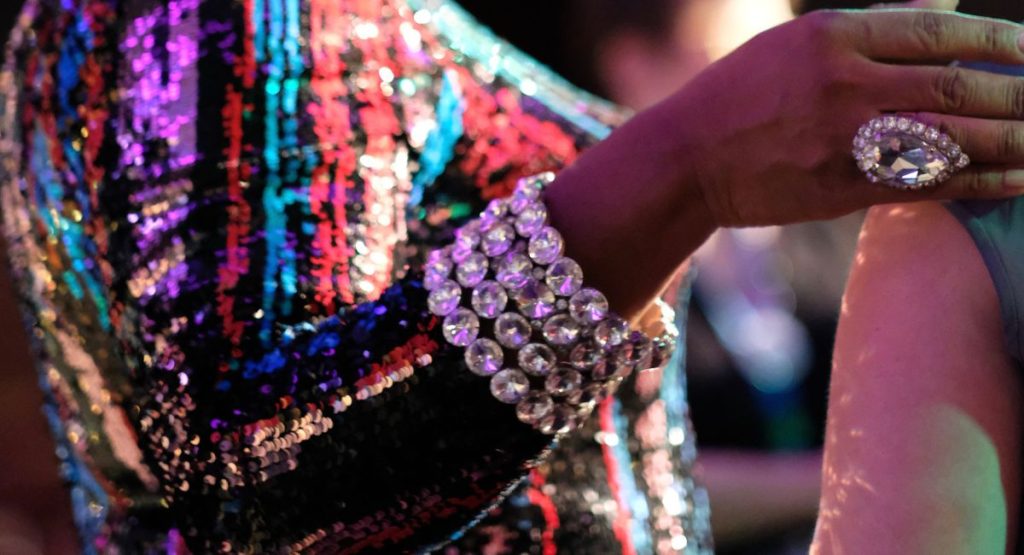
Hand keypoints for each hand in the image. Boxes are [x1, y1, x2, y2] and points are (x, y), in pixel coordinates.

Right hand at [660, 9, 1023, 225]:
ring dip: (1013, 137)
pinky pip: (927, 182)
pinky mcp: (843, 187)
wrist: (686, 159)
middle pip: (956, 83)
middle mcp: (844, 82)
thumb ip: (874, 28)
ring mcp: (844, 138)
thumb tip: (946, 7)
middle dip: (1017, 92)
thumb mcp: (796, 44)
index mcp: (833, 36)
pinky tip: (1015, 177)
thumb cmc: (740, 96)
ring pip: (952, 135)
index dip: (997, 42)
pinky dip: (981, 180)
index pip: (939, 31)